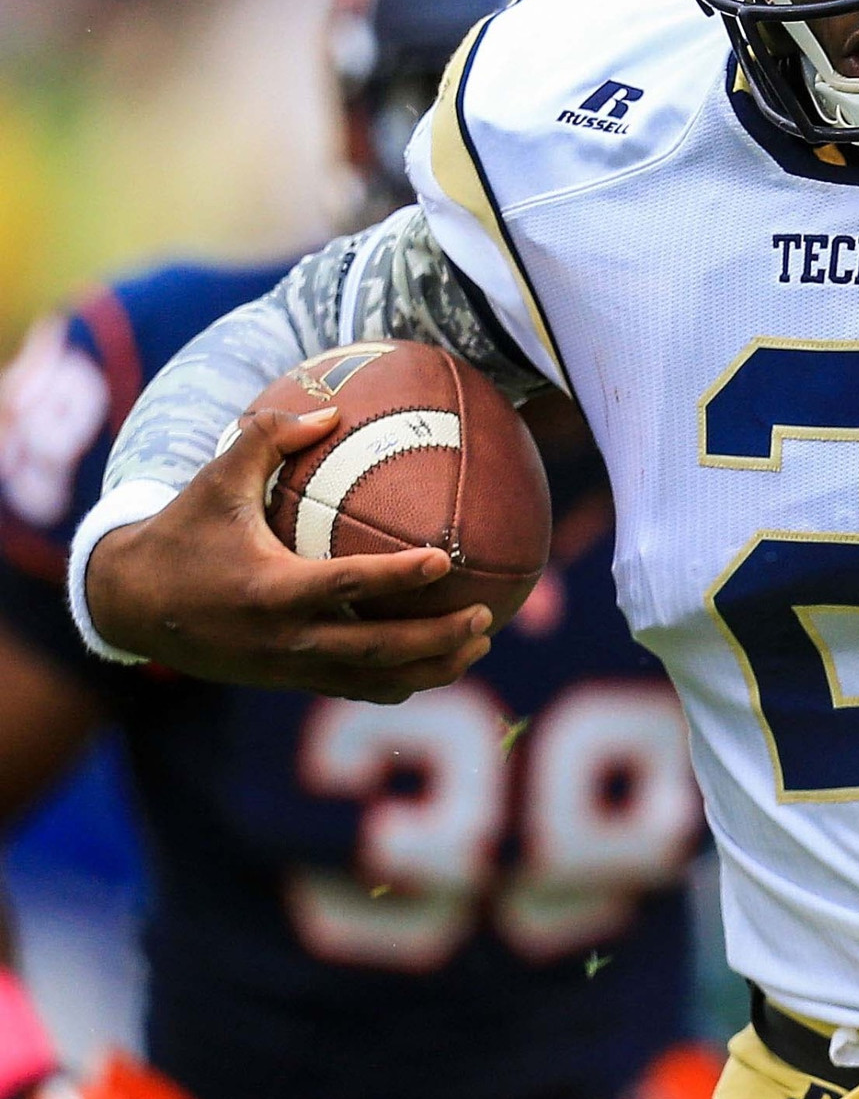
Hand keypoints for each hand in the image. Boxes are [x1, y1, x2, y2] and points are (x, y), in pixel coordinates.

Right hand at [85, 407, 494, 703]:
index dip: (398, 576)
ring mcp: (290, 668)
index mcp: (272, 589)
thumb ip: (268, 438)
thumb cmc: (180, 533)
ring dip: (431, 669)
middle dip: (437, 639)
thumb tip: (331, 410)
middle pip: (378, 649)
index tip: (445, 560)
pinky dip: (399, 682)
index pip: (348, 585)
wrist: (132, 606)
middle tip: (485, 617)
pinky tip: (435, 665)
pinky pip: (354, 687)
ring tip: (479, 646)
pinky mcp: (289, 683)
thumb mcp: (215, 480)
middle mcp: (286, 638)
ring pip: (374, 679)